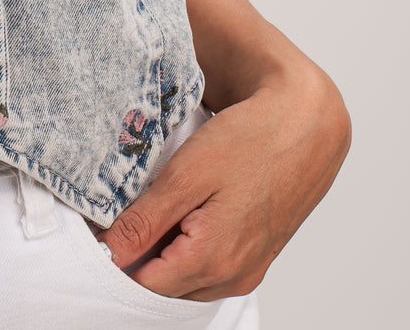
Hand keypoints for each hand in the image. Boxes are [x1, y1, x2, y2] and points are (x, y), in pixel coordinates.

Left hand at [103, 65, 349, 300]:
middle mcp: (233, 276)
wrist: (307, 124)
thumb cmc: (251, 140)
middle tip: (132, 205)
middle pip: (163, 285)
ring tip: (163, 202)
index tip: (102, 222)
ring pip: (185, 279)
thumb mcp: (187, 173)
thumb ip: (145, 221)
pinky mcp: (255, 258)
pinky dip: (188, 247)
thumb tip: (107, 253)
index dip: (116, 255)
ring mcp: (247, 270)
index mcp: (212, 260)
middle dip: (140, 253)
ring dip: (165, 251)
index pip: (141, 285)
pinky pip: (208, 269)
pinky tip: (187, 210)